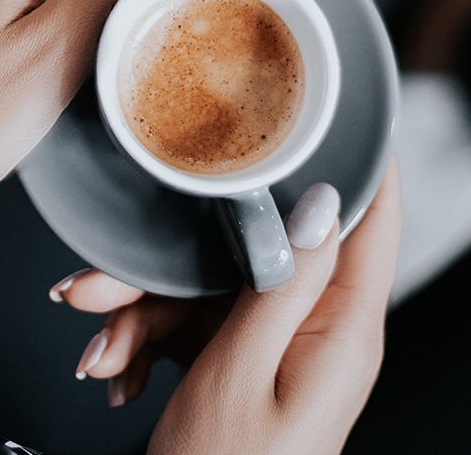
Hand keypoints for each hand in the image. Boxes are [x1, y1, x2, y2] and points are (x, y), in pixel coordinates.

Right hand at [55, 162, 403, 453]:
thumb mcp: (241, 375)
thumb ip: (278, 283)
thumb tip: (323, 201)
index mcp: (345, 332)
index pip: (372, 219)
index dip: (361, 152)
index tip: (338, 94)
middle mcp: (323, 333)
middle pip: (262, 253)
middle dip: (174, 267)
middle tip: (99, 289)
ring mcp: (285, 350)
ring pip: (214, 287)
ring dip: (145, 315)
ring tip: (97, 354)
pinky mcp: (250, 367)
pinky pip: (199, 324)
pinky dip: (149, 343)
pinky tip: (114, 374)